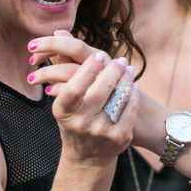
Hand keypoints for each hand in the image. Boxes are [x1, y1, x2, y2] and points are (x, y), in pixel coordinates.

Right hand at [28, 36, 137, 163]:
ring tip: (127, 67)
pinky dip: (131, 95)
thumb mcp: (64, 98)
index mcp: (63, 111)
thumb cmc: (74, 119)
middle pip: (99, 92)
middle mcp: (80, 123)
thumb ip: (64, 67)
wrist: (87, 157)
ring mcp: (101, 132)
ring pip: (117, 99)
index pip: (73, 88)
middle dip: (111, 72)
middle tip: (118, 59)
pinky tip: (132, 85)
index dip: (87, 70)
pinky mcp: (119, 138)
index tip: (100, 56)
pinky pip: (129, 111)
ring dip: (125, 80)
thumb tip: (58, 33)